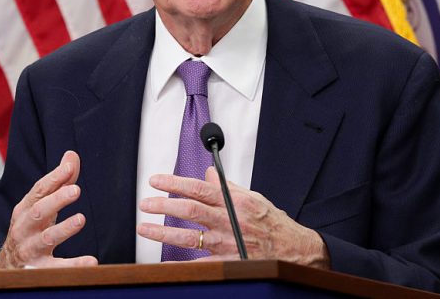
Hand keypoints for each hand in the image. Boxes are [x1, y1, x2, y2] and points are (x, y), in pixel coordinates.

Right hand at [0, 151, 97, 268]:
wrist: (9, 265)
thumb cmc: (31, 228)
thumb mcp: (41, 205)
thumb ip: (59, 181)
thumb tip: (71, 155)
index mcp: (26, 209)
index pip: (39, 191)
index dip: (53, 178)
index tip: (69, 168)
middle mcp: (24, 228)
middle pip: (38, 212)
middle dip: (56, 200)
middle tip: (76, 190)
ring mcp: (30, 249)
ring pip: (46, 239)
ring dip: (63, 229)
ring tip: (81, 219)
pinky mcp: (39, 269)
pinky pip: (56, 268)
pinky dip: (73, 265)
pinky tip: (92, 261)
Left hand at [137, 167, 329, 268]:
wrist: (294, 249)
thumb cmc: (273, 223)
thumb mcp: (253, 198)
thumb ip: (228, 187)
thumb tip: (209, 174)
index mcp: (234, 201)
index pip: (199, 188)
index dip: (175, 183)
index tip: (157, 180)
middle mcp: (229, 220)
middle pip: (190, 210)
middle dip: (164, 205)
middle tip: (146, 203)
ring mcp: (227, 243)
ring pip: (189, 237)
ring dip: (164, 233)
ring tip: (145, 228)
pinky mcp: (229, 261)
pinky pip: (201, 265)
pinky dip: (182, 265)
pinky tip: (165, 264)